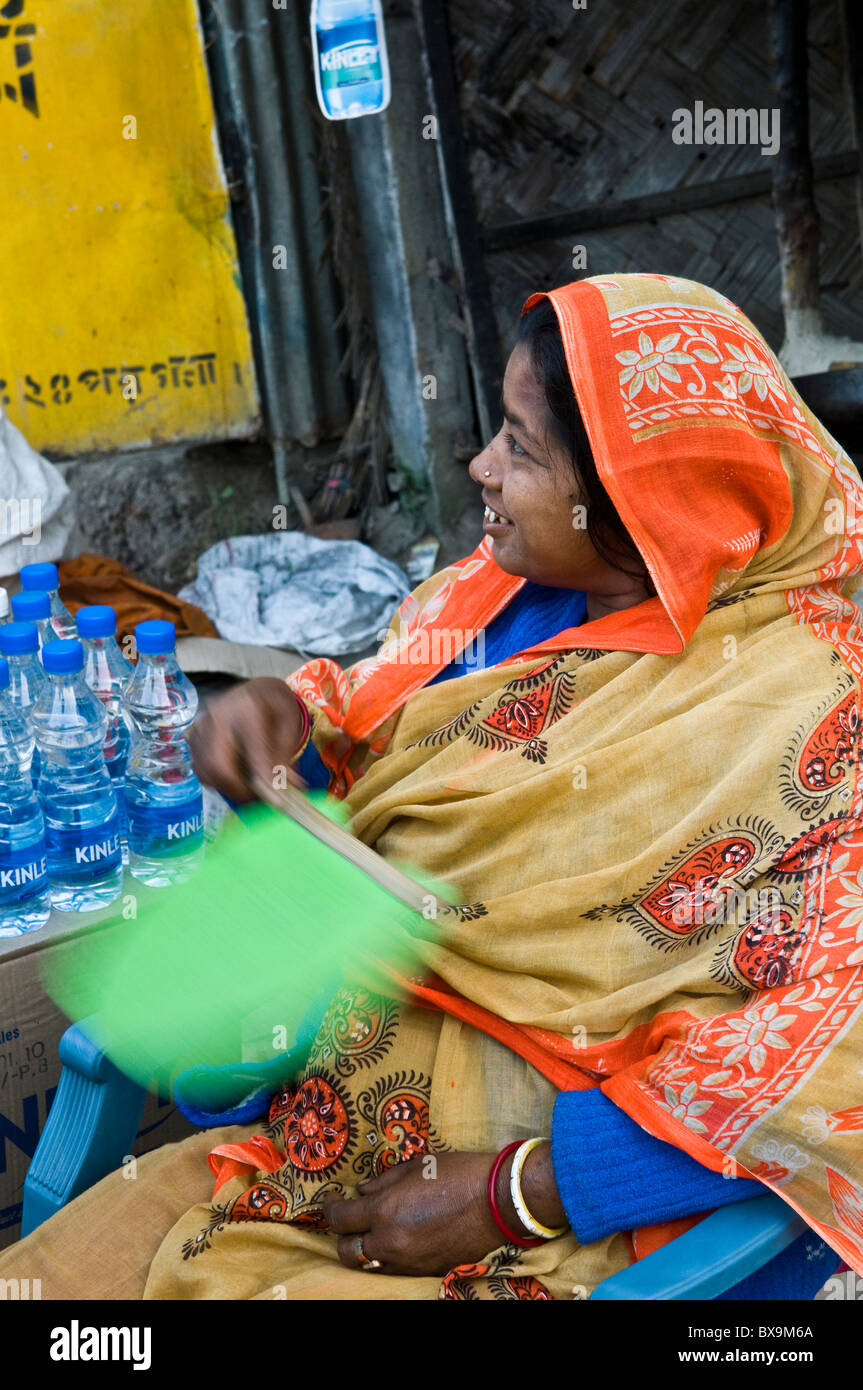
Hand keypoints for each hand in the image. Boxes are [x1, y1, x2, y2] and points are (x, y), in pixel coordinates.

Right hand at [188, 676, 307, 805]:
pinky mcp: (194, 735)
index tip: (276, 800)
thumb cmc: (275, 707)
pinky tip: (234, 776)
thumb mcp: (290, 725)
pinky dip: (215, 779)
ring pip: (205, 769)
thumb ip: (286, 755)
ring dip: (225, 787)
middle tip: (256, 798)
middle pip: (217, 763)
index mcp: (249, 708)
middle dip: (237, 789)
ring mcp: (202, 724)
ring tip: (247, 788)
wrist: (256, 691)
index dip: (264, 778)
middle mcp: (219, 714)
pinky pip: (199, 767)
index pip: (253, 750)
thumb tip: (289, 787)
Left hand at [322, 1143, 566, 1276]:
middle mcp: (391, 1242)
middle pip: (347, 1252)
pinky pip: (395, 1268)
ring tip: (373, 1231)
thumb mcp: (417, 1165)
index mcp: (385, 1211)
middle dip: (343, 1235)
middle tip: (350, 1219)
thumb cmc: (459, 1174)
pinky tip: (399, 1238)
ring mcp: (408, 1262)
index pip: (340, 1218)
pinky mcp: (425, 1271)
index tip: (333, 1199)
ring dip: (366, 1249)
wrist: (500, 1202)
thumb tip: (363, 1191)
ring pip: (370, 1264)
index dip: (330, 1208)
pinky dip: (390, 1256)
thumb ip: (384, 1180)